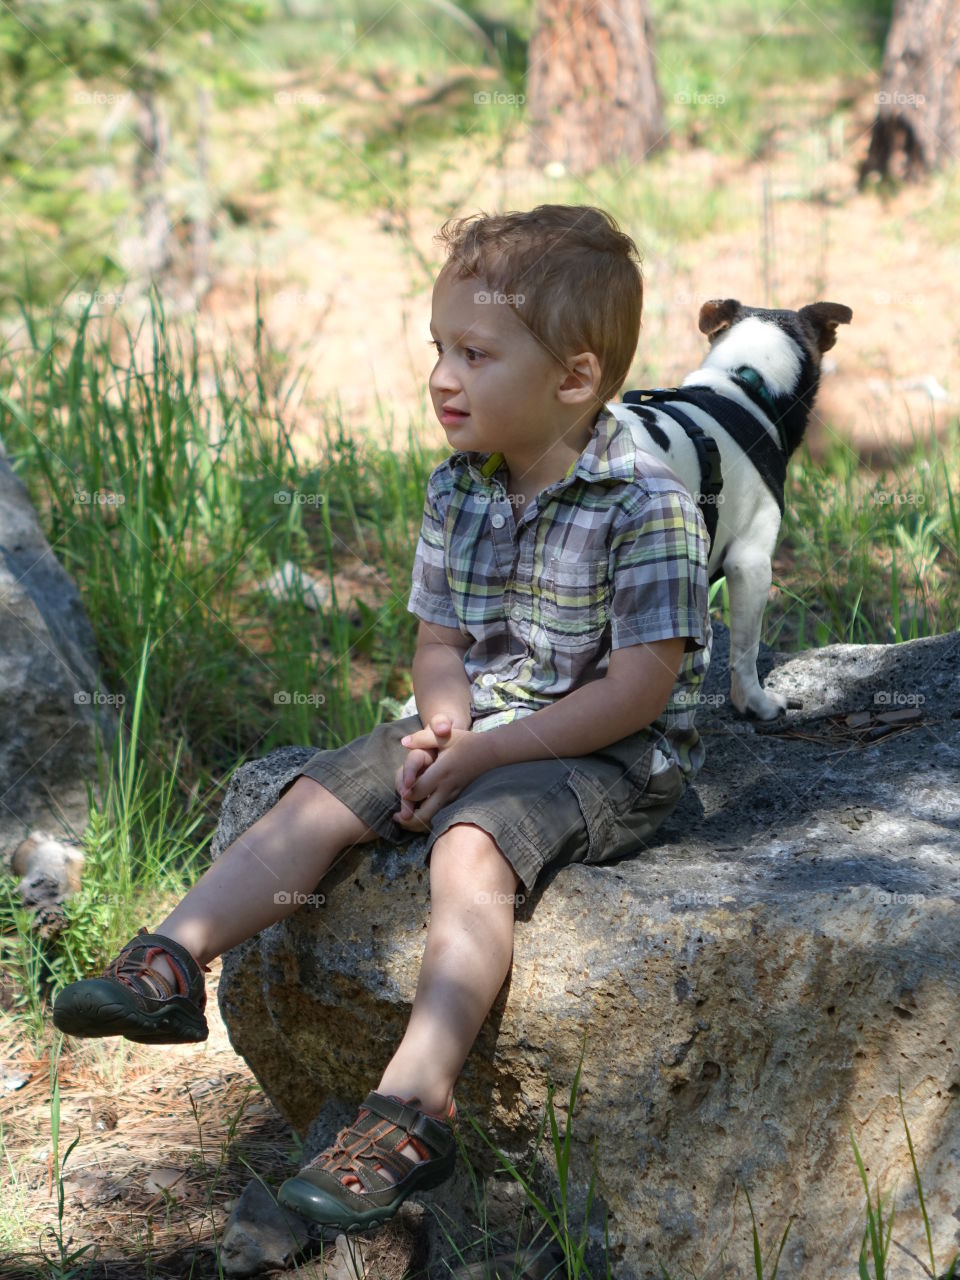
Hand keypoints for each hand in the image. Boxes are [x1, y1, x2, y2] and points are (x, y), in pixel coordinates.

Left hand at [391, 712, 454, 830]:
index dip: (406, 794)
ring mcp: (453, 795)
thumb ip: (423, 738)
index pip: (418, 790)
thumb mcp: (444, 736)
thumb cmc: (465, 742)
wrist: (490, 752)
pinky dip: (428, 818)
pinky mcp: (457, 799)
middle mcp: (447, 787)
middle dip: (409, 818)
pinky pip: (441, 813)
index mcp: (441, 771)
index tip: (400, 793)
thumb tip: (403, 742)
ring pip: (434, 818)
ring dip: (418, 822)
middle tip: (396, 817)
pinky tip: (419, 814)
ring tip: (404, 820)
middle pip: (425, 813)